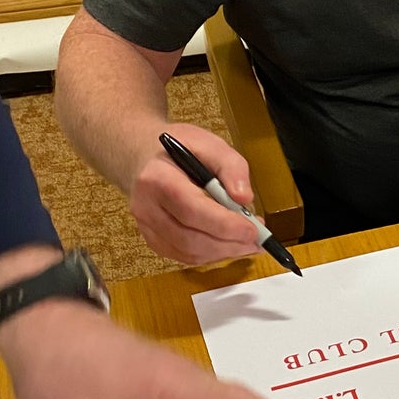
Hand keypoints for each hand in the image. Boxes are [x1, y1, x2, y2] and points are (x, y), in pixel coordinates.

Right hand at [128, 121, 262, 265]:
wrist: (142, 155)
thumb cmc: (177, 147)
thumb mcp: (208, 142)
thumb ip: (231, 167)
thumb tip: (244, 198)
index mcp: (157, 179)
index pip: (191, 209)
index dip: (224, 225)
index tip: (253, 230)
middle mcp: (146, 207)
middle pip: (189, 238)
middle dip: (228, 244)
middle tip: (257, 240)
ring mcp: (146, 227)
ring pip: (188, 253)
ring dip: (223, 252)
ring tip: (247, 242)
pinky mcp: (153, 239)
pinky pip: (184, 256)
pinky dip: (210, 254)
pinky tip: (227, 244)